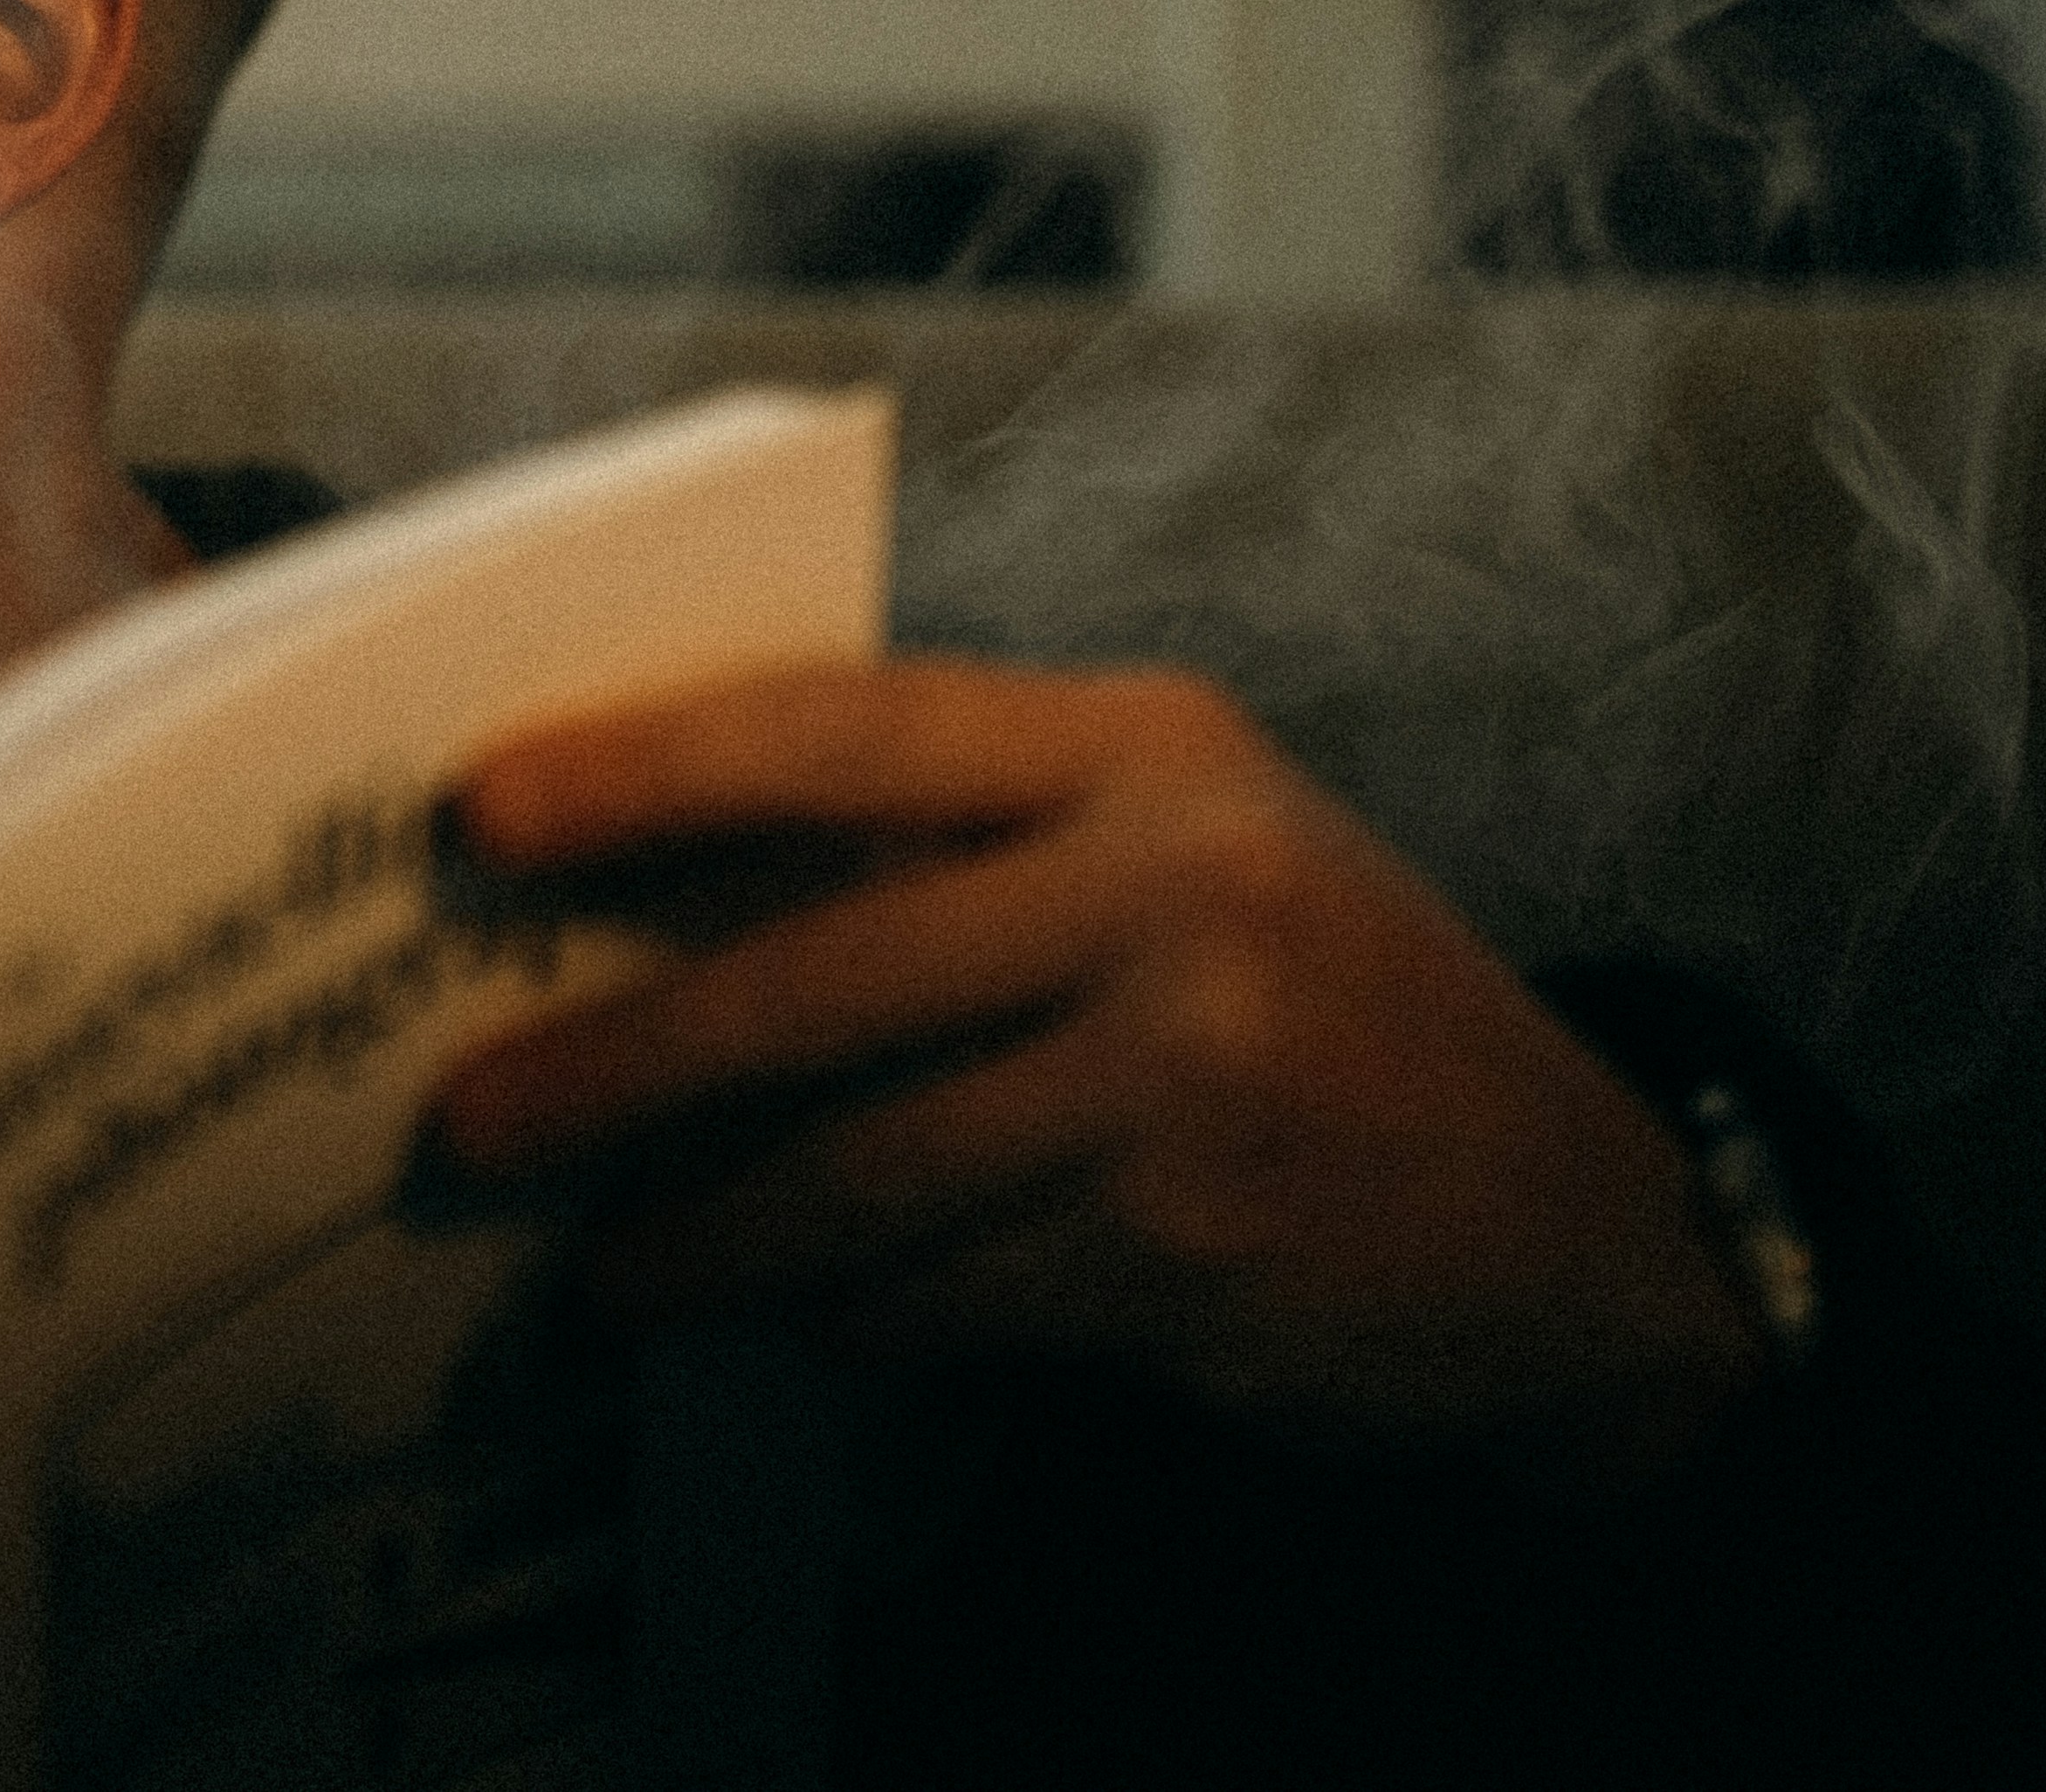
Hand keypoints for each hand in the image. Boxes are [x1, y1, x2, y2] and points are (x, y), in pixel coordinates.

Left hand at [430, 661, 1764, 1488]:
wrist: (1577, 1227)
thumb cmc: (1308, 1000)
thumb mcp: (1172, 844)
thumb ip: (952, 840)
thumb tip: (643, 897)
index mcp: (1143, 749)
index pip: (846, 729)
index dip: (649, 768)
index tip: (479, 814)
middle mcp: (1176, 891)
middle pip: (824, 974)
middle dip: (618, 1063)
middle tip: (468, 1125)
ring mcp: (1193, 1077)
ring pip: (866, 1169)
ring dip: (704, 1237)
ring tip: (601, 1271)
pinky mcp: (1192, 1248)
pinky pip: (944, 1287)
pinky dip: (841, 1312)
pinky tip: (781, 1315)